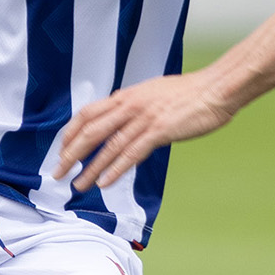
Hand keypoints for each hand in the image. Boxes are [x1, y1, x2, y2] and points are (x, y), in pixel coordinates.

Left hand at [52, 67, 239, 192]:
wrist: (216, 88)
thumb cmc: (189, 93)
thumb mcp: (153, 93)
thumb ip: (134, 105)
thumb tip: (120, 114)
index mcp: (126, 96)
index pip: (88, 114)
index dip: (71, 133)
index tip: (62, 150)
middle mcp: (130, 105)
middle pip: (90, 131)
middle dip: (70, 154)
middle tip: (58, 172)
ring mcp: (144, 118)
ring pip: (108, 146)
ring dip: (90, 168)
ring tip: (78, 185)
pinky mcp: (159, 131)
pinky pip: (131, 153)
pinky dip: (115, 169)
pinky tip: (104, 183)